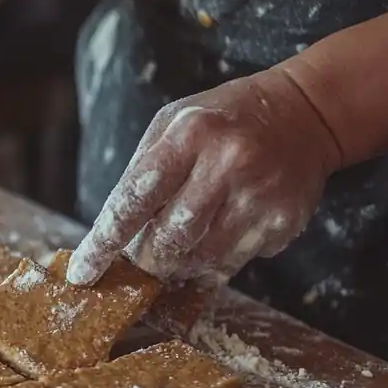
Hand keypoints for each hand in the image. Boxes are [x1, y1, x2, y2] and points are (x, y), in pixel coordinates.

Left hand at [67, 68, 344, 284]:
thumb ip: (141, 175)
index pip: (132, 201)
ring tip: (181, 241)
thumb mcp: (173, 126)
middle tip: (142, 255)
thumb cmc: (222, 121)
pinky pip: (231, 264)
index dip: (103, 243)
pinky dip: (212, 260)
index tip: (83, 273)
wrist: (304, 113)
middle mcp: (226, 165)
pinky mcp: (282, 223)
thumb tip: (112, 240)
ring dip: (178, 263)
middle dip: (145, 258)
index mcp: (189, 135)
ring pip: (198, 261)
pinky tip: (220, 230)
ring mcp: (259, 197)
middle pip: (165, 241)